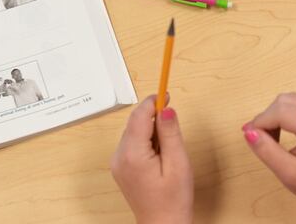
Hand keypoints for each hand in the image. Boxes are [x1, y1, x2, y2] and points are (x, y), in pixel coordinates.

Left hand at [111, 95, 193, 223]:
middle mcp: (120, 156)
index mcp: (133, 154)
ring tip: (168, 151)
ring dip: (151, 131)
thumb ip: (170, 133)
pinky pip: (132, 144)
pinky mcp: (121, 167)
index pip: (139, 116)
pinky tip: (159, 156)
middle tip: (173, 125)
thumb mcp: (178, 163)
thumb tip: (166, 108)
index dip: (153, 102)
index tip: (167, 94)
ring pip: (134, 132)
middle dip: (154, 118)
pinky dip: (146, 142)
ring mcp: (118, 162)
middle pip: (135, 122)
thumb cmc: (173, 201)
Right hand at [242, 93, 295, 204]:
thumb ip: (267, 151)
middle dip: (266, 118)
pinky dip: (280, 113)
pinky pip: (292, 101)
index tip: (250, 136)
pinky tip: (280, 129)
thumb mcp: (288, 173)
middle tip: (261, 140)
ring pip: (286, 99)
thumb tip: (248, 131)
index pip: (281, 112)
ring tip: (271, 137)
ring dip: (272, 115)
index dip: (261, 121)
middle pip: (282, 102)